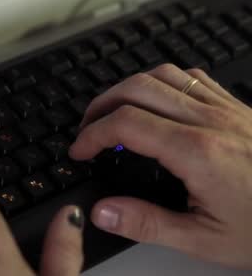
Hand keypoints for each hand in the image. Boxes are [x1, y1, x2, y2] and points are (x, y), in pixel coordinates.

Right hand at [70, 64, 251, 269]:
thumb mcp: (205, 240)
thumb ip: (146, 224)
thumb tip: (102, 212)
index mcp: (198, 153)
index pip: (126, 124)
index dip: (92, 134)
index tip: (80, 150)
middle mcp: (210, 121)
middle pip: (136, 89)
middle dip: (100, 106)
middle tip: (87, 128)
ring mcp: (225, 109)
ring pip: (162, 74)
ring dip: (127, 88)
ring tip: (113, 110)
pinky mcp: (236, 107)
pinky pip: (191, 76)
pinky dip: (160, 81)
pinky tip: (155, 100)